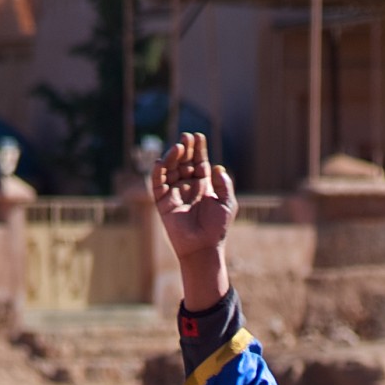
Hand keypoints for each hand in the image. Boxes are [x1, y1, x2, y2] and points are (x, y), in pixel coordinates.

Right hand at [151, 131, 236, 309]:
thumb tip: (218, 167)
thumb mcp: (227, 203)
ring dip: (172, 157)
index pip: (199, 161)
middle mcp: (188, 186)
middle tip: (186, 137)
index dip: (198, 149)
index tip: (198, 137)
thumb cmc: (217, 228)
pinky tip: (161, 161)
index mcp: (203, 185)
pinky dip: (158, 172)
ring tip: (178, 147)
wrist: (203, 247)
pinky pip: (157, 183)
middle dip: (185, 148)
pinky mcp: (163, 202)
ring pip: (170, 169)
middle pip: (184, 161)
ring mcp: (174, 193)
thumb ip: (224, 185)